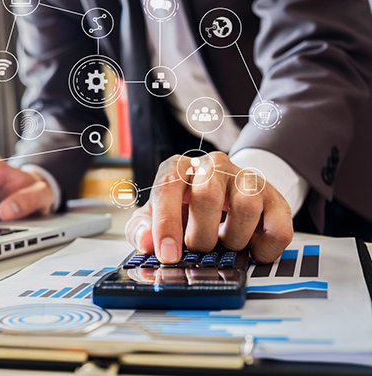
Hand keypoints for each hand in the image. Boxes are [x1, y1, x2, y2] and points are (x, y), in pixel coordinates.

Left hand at [125, 152, 292, 263]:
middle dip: (200, 234)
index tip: (168, 254)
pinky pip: (278, 227)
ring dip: (233, 238)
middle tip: (198, 249)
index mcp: (179, 168)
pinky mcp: (275, 198)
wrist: (224, 198)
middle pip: (208, 194)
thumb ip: (141, 230)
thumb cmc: (184, 210)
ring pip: (246, 206)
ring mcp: (246, 179)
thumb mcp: (154, 217)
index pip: (169, 185)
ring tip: (224, 243)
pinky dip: (264, 248)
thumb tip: (145, 243)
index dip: (167, 223)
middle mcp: (213, 166)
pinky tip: (251, 250)